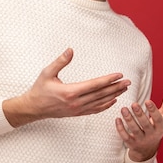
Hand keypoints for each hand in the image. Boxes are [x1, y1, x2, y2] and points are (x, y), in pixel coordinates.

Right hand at [3, 48, 130, 126]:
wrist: (33, 108)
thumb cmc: (40, 89)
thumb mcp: (47, 73)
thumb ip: (60, 61)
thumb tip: (71, 50)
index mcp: (70, 91)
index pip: (94, 85)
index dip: (108, 79)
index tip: (119, 75)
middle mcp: (76, 102)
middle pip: (101, 94)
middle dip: (116, 87)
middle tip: (128, 81)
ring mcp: (77, 109)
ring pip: (100, 102)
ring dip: (113, 95)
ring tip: (124, 88)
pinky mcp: (77, 113)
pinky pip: (95, 110)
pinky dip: (106, 105)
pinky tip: (113, 100)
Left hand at [115, 86, 162, 161]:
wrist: (148, 149)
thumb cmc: (156, 127)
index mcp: (161, 127)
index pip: (158, 119)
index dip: (153, 111)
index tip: (148, 101)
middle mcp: (152, 135)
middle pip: (145, 125)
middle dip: (139, 114)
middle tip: (134, 104)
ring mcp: (141, 140)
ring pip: (134, 130)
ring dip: (128, 119)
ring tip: (124, 109)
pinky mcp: (131, 144)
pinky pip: (125, 137)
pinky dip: (120, 128)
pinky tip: (117, 119)